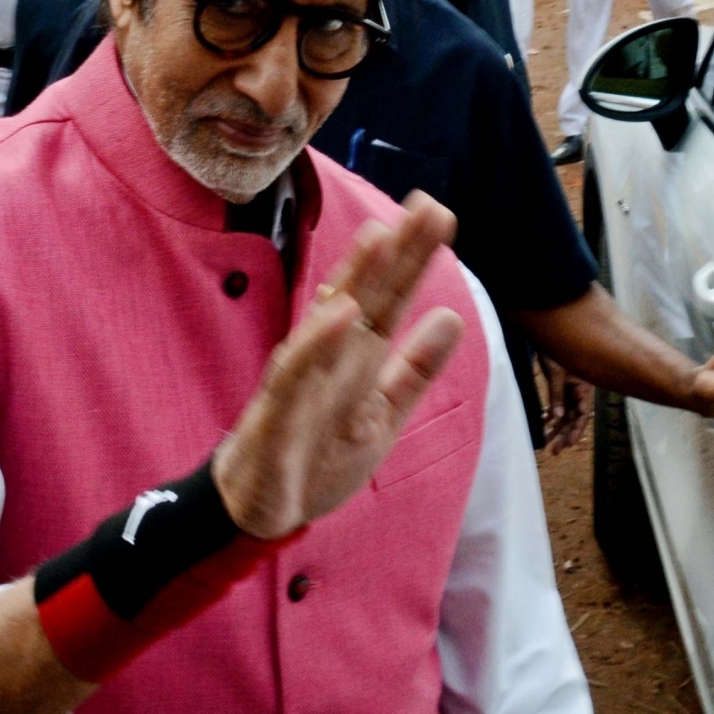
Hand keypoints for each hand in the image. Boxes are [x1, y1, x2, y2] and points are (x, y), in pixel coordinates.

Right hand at [212, 192, 464, 539]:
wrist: (261, 507)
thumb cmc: (319, 455)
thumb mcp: (384, 414)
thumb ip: (416, 368)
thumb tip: (452, 316)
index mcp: (357, 353)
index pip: (390, 297)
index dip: (414, 258)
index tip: (440, 214)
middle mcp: (330, 353)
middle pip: (367, 294)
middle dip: (396, 252)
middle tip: (426, 206)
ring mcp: (303, 376)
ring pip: (328, 318)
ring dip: (354, 278)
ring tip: (381, 236)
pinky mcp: (277, 409)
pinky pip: (297, 370)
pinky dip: (318, 339)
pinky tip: (342, 310)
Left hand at [540, 355, 594, 454]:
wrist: (549, 332)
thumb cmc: (555, 348)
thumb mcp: (556, 372)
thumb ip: (557, 394)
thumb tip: (557, 417)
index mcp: (583, 388)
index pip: (582, 414)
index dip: (576, 430)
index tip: (569, 444)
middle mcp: (579, 391)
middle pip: (574, 418)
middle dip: (564, 435)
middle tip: (554, 451)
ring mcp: (570, 390)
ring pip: (565, 414)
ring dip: (557, 428)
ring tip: (546, 443)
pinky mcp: (561, 386)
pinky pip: (558, 405)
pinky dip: (551, 415)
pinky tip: (543, 424)